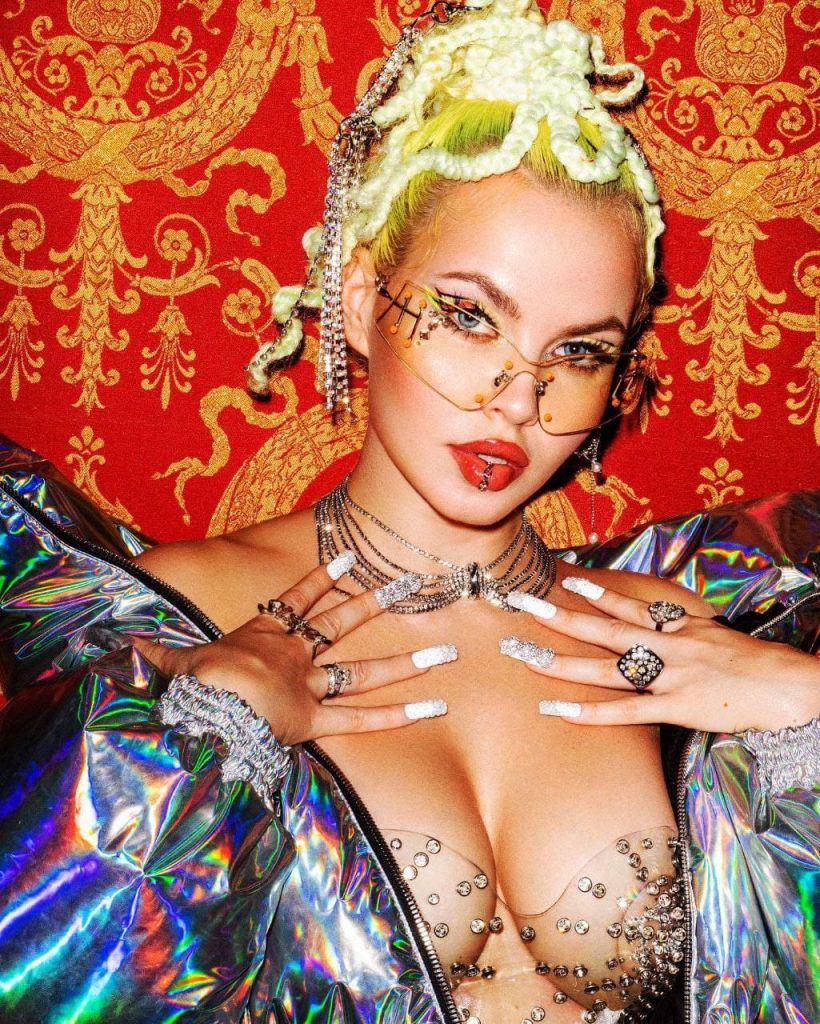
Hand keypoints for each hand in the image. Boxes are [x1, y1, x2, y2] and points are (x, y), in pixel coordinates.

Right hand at [134, 561, 451, 744]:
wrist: (209, 709)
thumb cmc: (192, 683)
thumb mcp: (173, 663)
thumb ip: (157, 655)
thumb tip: (124, 646)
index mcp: (261, 636)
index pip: (295, 598)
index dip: (319, 577)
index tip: (344, 555)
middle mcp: (293, 656)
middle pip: (339, 624)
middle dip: (374, 603)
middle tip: (408, 586)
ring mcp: (310, 687)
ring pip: (364, 672)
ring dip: (405, 662)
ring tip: (445, 652)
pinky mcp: (318, 721)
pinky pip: (363, 719)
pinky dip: (398, 715)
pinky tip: (432, 707)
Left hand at [510, 580, 818, 731]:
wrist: (788, 684)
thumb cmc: (752, 663)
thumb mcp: (713, 634)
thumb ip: (680, 631)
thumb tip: (656, 626)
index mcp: (678, 626)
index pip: (629, 605)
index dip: (596, 592)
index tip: (563, 578)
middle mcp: (668, 644)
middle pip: (603, 628)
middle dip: (560, 616)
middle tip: (522, 605)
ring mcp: (670, 675)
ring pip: (605, 666)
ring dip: (562, 662)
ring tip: (526, 656)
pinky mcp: (677, 706)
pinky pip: (626, 709)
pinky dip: (590, 711)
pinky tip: (560, 710)